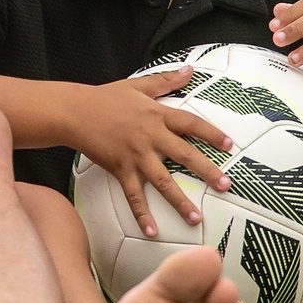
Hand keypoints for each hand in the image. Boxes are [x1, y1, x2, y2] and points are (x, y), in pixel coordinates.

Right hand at [70, 66, 233, 235]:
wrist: (73, 111)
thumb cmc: (104, 97)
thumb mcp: (137, 85)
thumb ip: (165, 81)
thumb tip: (190, 70)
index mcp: (156, 115)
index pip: (190, 124)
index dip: (211, 134)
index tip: (230, 146)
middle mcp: (149, 136)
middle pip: (184, 155)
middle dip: (207, 171)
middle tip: (226, 185)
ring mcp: (135, 154)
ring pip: (162, 181)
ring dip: (180, 201)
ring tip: (196, 219)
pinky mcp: (119, 168)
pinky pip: (133, 195)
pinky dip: (142, 215)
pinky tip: (152, 232)